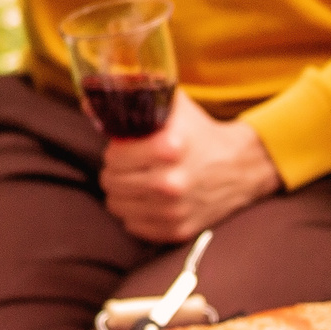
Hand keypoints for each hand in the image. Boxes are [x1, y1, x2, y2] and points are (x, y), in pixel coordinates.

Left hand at [97, 91, 282, 242]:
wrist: (240, 167)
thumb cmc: (199, 134)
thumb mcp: (172, 107)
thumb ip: (133, 98)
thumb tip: (89, 103)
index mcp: (168, 148)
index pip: (114, 156)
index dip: (116, 150)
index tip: (126, 147)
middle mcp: (170, 183)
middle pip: (111, 182)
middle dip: (116, 171)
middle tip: (129, 164)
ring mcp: (173, 211)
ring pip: (117, 205)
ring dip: (122, 192)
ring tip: (137, 180)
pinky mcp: (177, 231)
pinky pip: (133, 225)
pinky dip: (135, 212)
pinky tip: (148, 199)